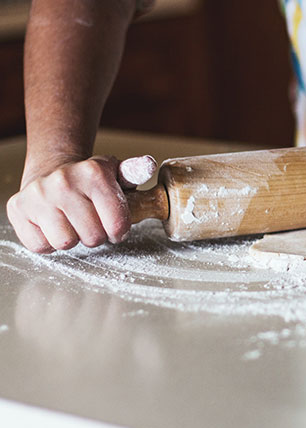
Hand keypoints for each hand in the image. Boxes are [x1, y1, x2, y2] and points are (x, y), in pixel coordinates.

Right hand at [6, 155, 130, 252]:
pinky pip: (40, 245)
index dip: (119, 231)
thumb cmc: (91, 182)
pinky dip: (48, 242)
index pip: (117, 225)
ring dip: (72, 238)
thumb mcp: (117, 174)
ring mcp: (38, 195)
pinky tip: (53, 225)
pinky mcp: (18, 209)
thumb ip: (135, 172)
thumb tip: (148, 165)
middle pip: (93, 237)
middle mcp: (64, 181)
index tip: (115, 225)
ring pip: (66, 243)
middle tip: (91, 222)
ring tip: (72, 222)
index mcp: (94, 173)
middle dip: (96, 235)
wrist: (52, 171)